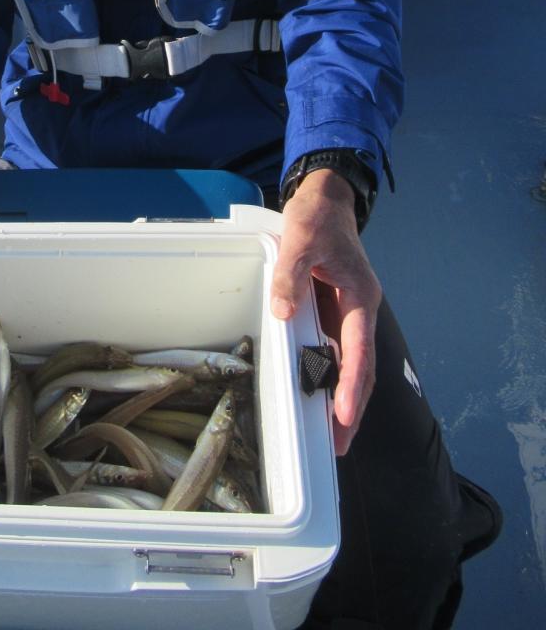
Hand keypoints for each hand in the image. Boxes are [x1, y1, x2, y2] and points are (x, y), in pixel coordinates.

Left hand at [270, 169, 380, 454]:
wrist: (327, 199)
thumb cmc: (317, 217)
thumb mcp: (300, 239)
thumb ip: (290, 275)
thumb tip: (283, 313)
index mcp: (360, 297)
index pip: (359, 351)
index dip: (352, 387)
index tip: (344, 417)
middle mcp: (360, 310)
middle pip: (361, 367)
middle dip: (352, 407)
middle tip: (338, 446)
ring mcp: (349, 312)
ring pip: (350, 362)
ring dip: (342, 396)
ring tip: (331, 435)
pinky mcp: (335, 310)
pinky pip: (335, 348)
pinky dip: (330, 374)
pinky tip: (318, 395)